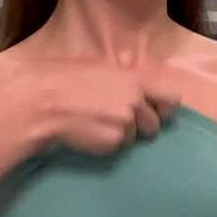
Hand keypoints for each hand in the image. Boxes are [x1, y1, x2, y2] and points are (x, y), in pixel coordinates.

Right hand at [39, 60, 182, 154]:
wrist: (45, 102)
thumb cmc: (67, 80)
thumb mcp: (102, 69)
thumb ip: (126, 80)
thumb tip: (140, 90)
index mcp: (134, 79)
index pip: (171, 97)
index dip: (166, 109)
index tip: (158, 113)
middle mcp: (135, 101)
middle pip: (153, 124)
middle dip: (141, 127)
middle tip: (118, 123)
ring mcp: (126, 122)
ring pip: (134, 137)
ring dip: (120, 135)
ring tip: (96, 124)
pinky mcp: (113, 141)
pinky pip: (117, 147)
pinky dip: (106, 143)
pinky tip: (88, 132)